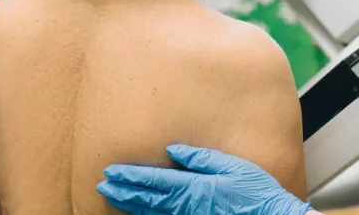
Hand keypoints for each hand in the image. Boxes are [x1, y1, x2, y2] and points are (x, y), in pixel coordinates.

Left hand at [97, 144, 311, 214]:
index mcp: (194, 187)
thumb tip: (173, 150)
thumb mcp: (232, 167)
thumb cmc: (256, 194)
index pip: (154, 181)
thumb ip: (200, 158)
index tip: (110, 172)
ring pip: (152, 213)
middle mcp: (186, 206)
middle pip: (147, 198)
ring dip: (130, 204)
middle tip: (102, 185)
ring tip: (112, 198)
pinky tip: (139, 213)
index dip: (130, 176)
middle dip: (123, 191)